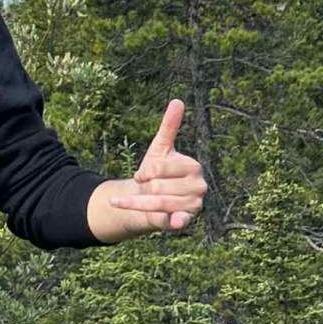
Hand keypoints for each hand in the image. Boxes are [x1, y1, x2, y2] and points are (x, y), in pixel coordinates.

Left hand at [108, 98, 206, 233]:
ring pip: (158, 204)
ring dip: (137, 204)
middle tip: (140, 187)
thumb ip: (170, 126)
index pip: (160, 167)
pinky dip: (169, 221)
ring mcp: (194, 205)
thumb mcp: (160, 147)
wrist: (151, 196)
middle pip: (157, 187)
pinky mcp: (187, 220)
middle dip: (141, 187)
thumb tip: (178, 100)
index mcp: (193, 166)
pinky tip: (168, 222)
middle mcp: (199, 187)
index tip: (140, 174)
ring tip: (123, 203)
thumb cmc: (156, 171)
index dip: (145, 170)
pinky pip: (174, 221)